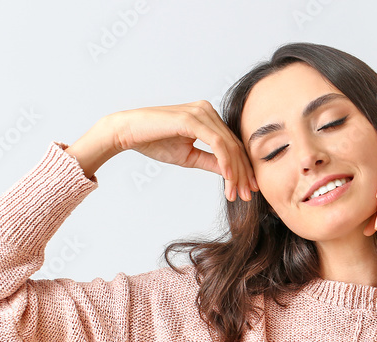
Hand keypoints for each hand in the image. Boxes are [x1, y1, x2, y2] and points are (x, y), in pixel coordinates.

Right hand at [107, 101, 257, 201]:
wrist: (128, 132)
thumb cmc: (154, 141)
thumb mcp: (189, 156)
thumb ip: (211, 162)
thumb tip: (231, 173)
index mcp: (208, 117)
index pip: (232, 144)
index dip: (243, 168)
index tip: (248, 189)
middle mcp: (207, 110)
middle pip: (234, 145)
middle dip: (243, 173)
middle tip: (249, 195)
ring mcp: (201, 112)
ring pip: (228, 145)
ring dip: (235, 172)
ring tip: (238, 193)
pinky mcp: (193, 118)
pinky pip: (217, 143)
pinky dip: (225, 161)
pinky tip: (229, 178)